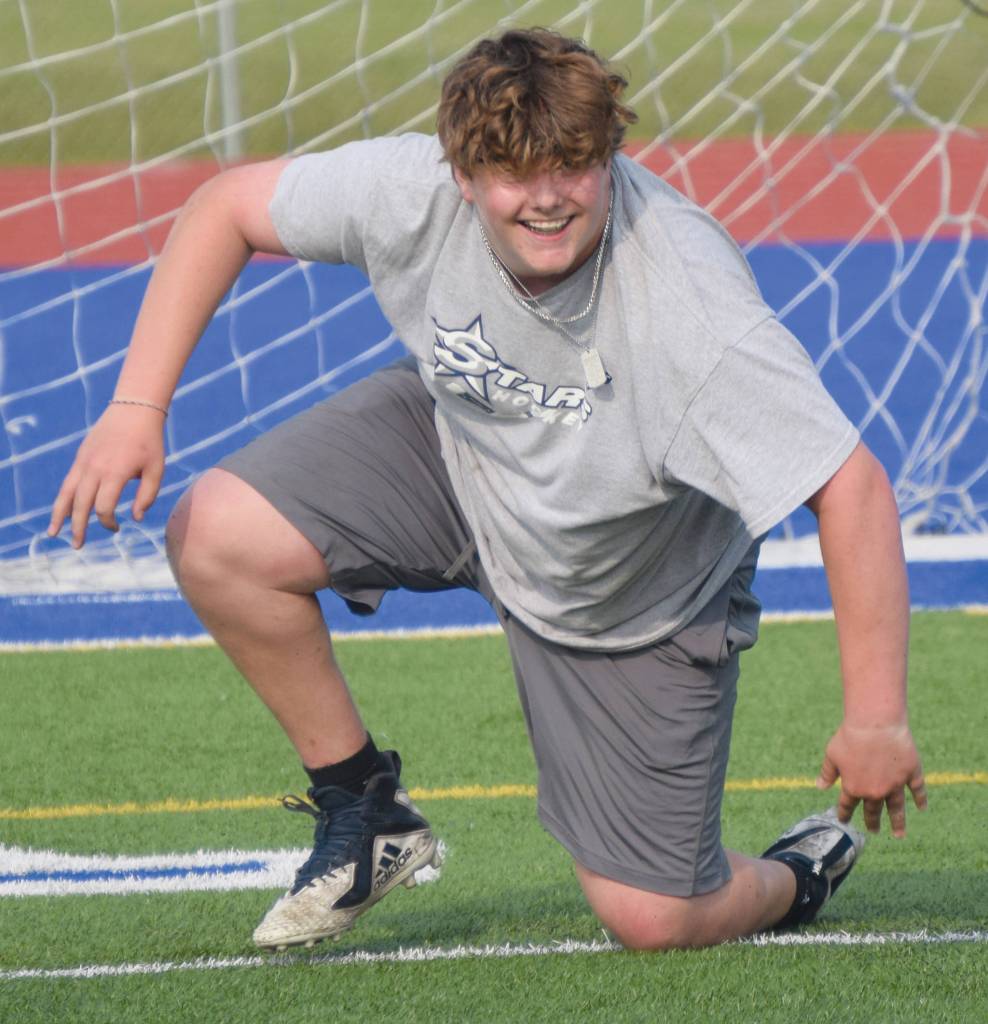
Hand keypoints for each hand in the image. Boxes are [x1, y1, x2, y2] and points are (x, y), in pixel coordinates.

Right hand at [48, 404, 165, 546]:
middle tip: (77, 546)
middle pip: (81, 504)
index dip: (108, 521)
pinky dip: (62, 498)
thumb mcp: (156, 469)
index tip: (118, 527)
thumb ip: (147, 496)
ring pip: (67, 493)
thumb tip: (135, 518)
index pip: (103, 506)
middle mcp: (95, 468)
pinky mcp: (80, 457)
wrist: (134, 411)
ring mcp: (85, 462)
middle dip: (78, 527)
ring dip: (59, 515)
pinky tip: (60, 512)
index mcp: (116, 473)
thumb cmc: (150, 442)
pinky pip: (68, 482)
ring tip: (53, 534)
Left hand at [817, 720, 926, 836]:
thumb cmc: (850, 737)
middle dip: (872, 822)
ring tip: (899, 834)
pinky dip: (921, 799)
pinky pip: (917, 790)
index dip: (845, 813)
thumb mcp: (832, 754)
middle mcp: (875, 791)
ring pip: (897, 808)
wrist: (875, 724)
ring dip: (897, 822)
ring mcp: (895, 784)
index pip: (848, 805)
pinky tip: (922, 808)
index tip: (844, 820)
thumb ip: (827, 773)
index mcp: (854, 787)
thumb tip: (820, 787)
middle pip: (873, 810)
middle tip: (873, 831)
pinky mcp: (911, 773)